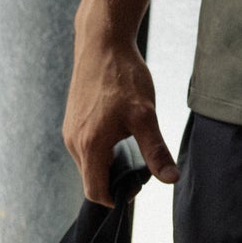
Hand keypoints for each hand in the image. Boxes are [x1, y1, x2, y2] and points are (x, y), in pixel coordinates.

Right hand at [63, 24, 177, 204]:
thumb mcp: (146, 115)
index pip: (95, 191)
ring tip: (132, 146)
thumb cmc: (123, 78)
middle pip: (91, 179)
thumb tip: (171, 179)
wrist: (102, 44)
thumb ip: (156, 151)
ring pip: (88, 163)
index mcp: (89, 145)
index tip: (137, 188)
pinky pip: (85, 147)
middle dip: (114, 181)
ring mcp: (70, 131)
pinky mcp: (71, 120)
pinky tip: (120, 133)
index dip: (115, 198)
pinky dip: (101, 150)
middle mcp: (73, 142)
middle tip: (141, 167)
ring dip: (108, 165)